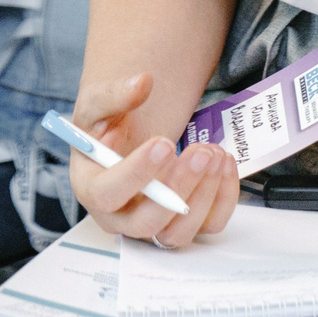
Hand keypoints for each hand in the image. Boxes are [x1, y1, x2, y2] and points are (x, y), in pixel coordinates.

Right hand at [67, 70, 238, 245]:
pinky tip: (225, 164)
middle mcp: (120, 217)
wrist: (130, 140)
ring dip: (203, 194)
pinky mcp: (183, 224)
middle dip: (178, 186)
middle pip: (146, 222)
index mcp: (92, 188)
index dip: (136, 173)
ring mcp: (153, 225)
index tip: (163, 143)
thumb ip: (114, 94)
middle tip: (201, 152)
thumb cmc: (108, 128)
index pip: (107, 194)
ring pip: (178, 233)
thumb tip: (141, 83)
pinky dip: (223, 198)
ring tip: (214, 153)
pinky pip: (208, 226)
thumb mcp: (99, 105)